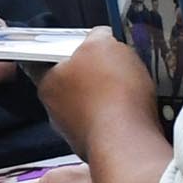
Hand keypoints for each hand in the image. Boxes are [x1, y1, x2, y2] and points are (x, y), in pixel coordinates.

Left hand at [38, 31, 158, 152]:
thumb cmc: (110, 94)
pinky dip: (121, 118)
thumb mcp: (103, 43)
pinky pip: (109, 125)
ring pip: (93, 105)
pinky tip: (135, 111)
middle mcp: (55, 111)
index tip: (91, 49)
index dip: (72, 51)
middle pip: (75, 83)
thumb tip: (100, 36)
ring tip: (131, 90)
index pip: (51, 61)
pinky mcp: (96, 147)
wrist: (128, 141)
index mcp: (48, 83)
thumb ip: (97, 35)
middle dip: (96, 74)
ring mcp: (75, 132)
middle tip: (117, 66)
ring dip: (111, 98)